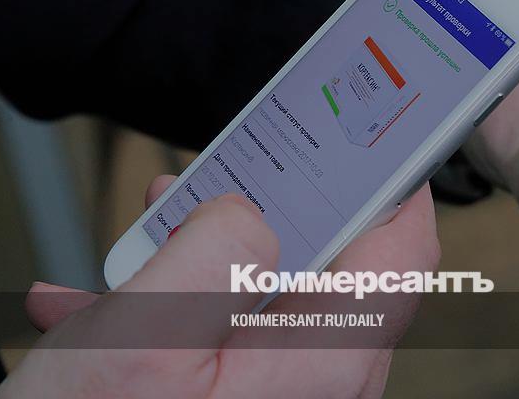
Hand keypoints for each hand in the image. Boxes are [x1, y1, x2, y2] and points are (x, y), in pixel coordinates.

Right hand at [0, 176, 438, 398]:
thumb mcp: (143, 337)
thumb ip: (214, 257)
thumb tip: (251, 210)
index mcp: (323, 358)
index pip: (403, 252)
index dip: (394, 186)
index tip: (366, 143)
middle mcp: (326, 380)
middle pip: (335, 263)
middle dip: (272, 214)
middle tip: (217, 187)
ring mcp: (291, 391)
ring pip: (278, 293)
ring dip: (215, 258)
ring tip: (149, 244)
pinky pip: (240, 332)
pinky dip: (188, 309)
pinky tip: (115, 306)